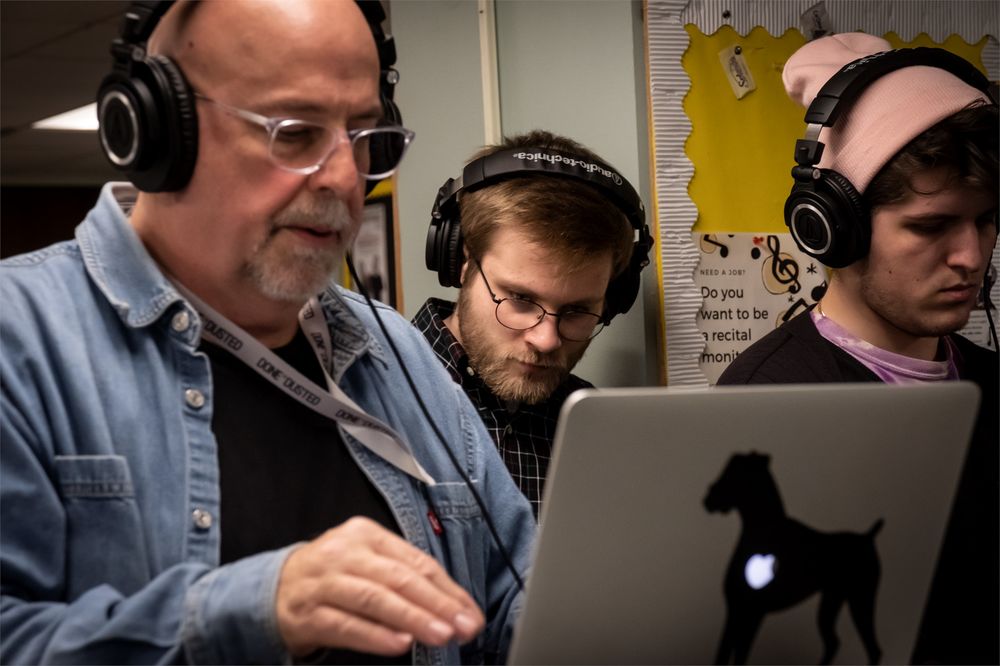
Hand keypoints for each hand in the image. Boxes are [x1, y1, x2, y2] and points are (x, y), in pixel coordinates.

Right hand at [276, 516, 484, 656]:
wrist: (273, 589)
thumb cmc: (334, 576)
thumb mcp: (367, 563)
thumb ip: (405, 578)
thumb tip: (453, 607)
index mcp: (366, 535)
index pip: (416, 561)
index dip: (447, 589)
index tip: (470, 613)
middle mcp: (345, 553)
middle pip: (398, 578)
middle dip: (436, 604)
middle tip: (462, 626)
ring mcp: (324, 582)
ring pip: (374, 599)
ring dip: (411, 618)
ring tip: (439, 635)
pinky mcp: (307, 613)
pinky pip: (346, 624)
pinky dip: (375, 635)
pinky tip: (399, 644)